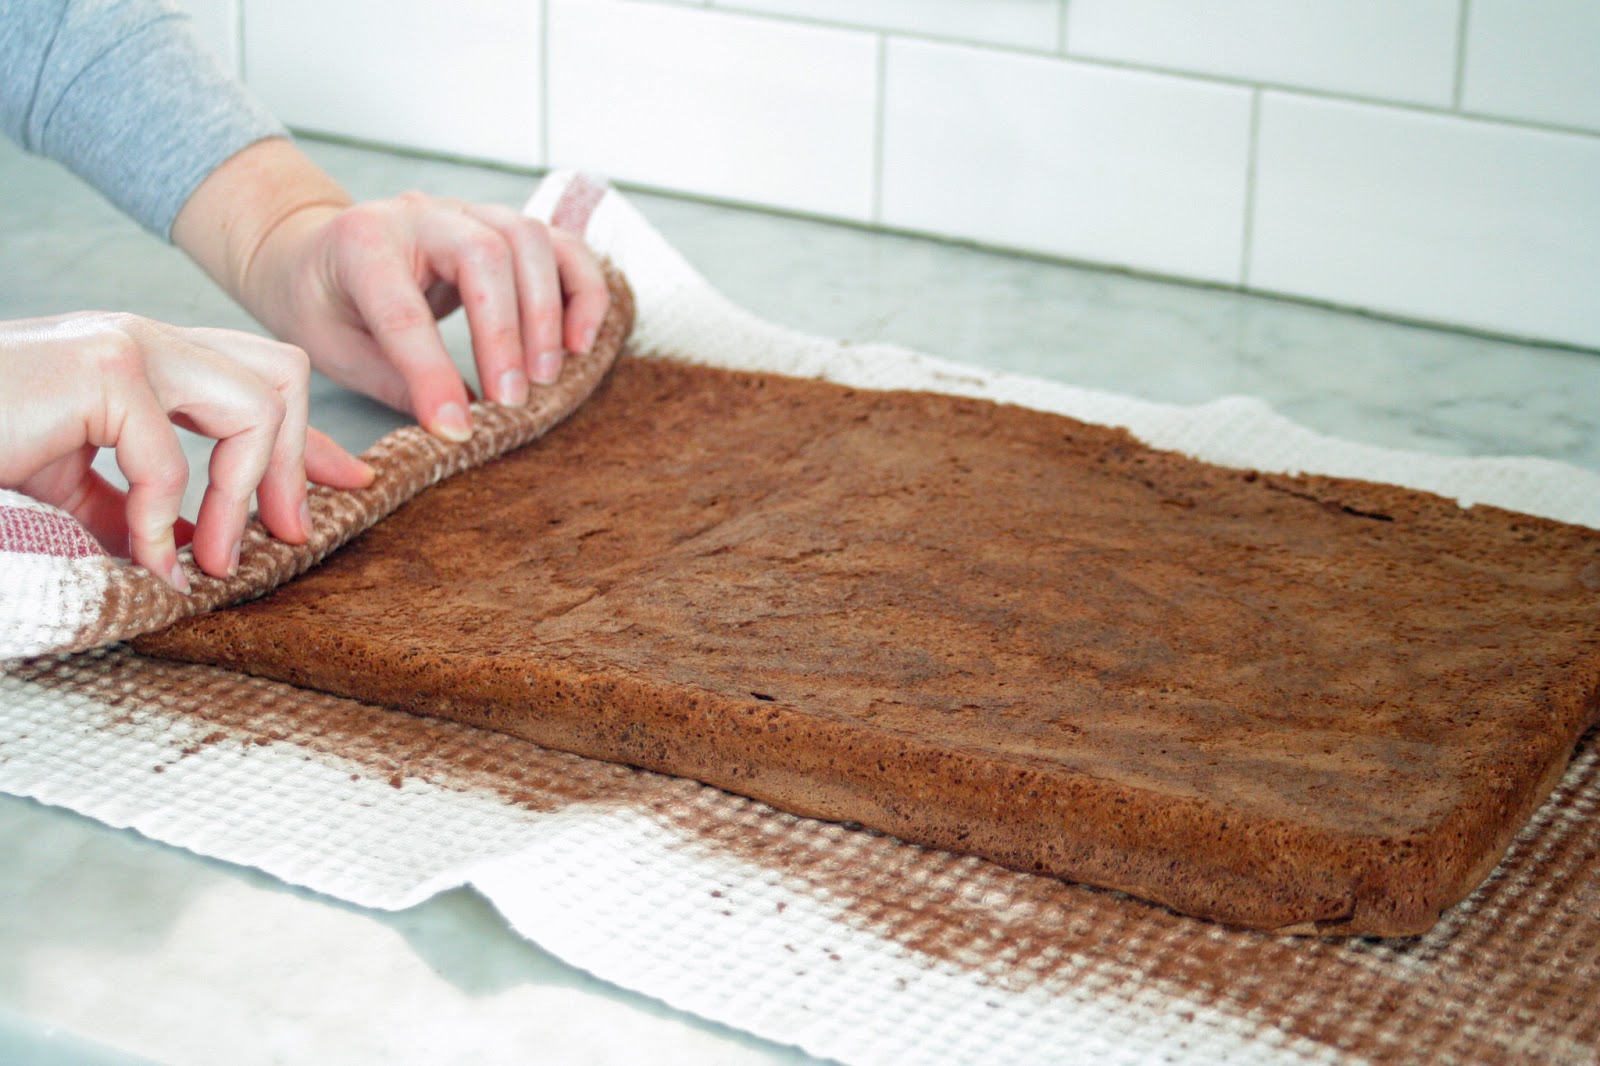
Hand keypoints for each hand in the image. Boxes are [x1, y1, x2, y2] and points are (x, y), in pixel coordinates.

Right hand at [0, 313, 373, 588]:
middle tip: (286, 536)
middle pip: (283, 375)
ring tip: (210, 561)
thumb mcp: (75, 489)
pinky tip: (146, 559)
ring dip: (243, 497)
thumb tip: (197, 547)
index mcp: (142, 359)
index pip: (261, 377)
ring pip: (258, 406)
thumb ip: (140, 504)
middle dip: (296, 460)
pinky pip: (175, 455)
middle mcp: (144, 338)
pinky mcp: (101, 369)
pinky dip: (165, 519)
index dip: (308, 437)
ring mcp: (126, 343)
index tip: (346, 485)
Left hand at [174, 140, 611, 443]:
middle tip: (511, 400)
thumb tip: (462, 425)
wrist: (314, 248)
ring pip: (530, 239)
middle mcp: (419, 215)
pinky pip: (560, 245)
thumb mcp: (332, 349)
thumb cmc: (321, 302)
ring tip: (546, 377)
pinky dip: (582, 290)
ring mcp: (467, 213)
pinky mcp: (503, 227)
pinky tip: (581, 341)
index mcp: (361, 243)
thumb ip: (396, 383)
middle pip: (486, 253)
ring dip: (548, 314)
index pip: (404, 308)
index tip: (457, 429)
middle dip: (506, 334)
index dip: (433, 373)